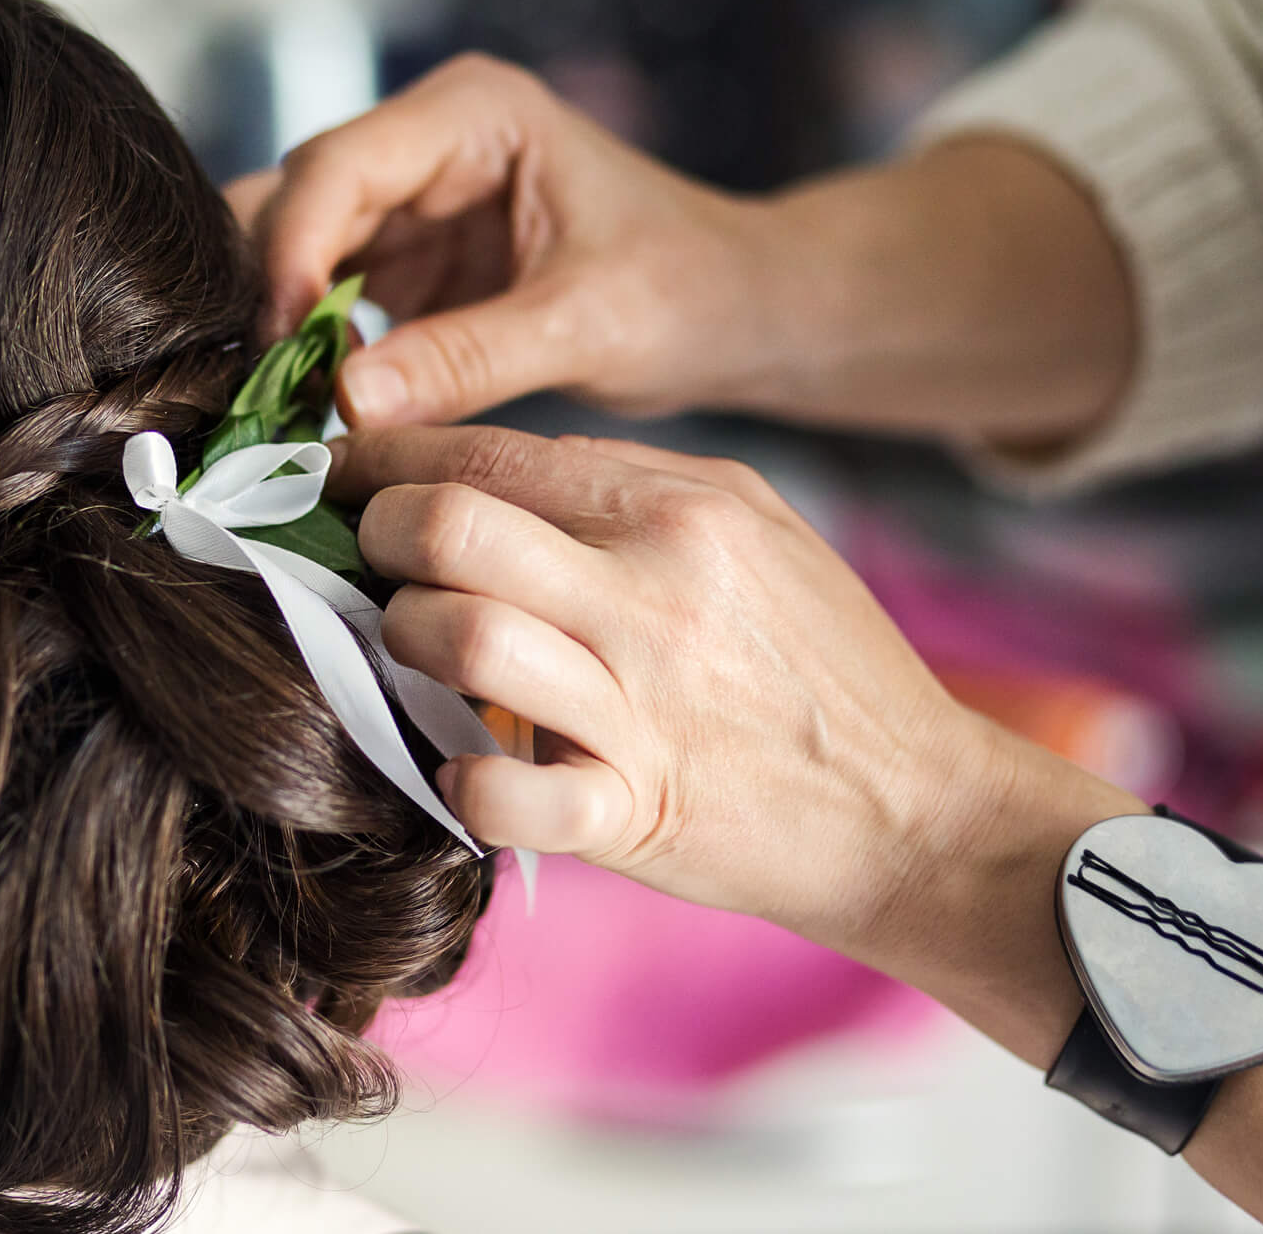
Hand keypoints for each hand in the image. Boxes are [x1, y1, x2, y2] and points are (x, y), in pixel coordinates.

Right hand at [230, 54, 788, 427]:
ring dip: (278, 326)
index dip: (292, 251)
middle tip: (254, 384)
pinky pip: (323, 302)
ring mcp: (409, 204)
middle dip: (266, 288)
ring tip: (276, 406)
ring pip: (292, 252)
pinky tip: (306, 409)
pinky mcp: (405, 265)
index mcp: (474, 114)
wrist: (735, 312)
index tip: (282, 342)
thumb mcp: (584, 325)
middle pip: (295, 200)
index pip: (340, 166)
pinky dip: (307, 353)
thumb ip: (466, 359)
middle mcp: (426, 144)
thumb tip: (345, 402)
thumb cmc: (687, 290)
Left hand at [329, 423, 1140, 960]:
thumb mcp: (752, 529)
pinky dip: (456, 778)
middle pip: (448, 525)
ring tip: (417, 652)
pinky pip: (500, 790)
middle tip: (367, 559)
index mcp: (678, 509)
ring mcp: (642, 706)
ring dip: (405, 642)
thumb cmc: (818, 662)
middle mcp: (653, 594)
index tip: (346, 475)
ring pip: (460, 636)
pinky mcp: (635, 810)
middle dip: (376, 536)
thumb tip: (490, 466)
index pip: (489, 453)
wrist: (916, 808)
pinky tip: (459, 764)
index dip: (387, 458)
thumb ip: (627, 488)